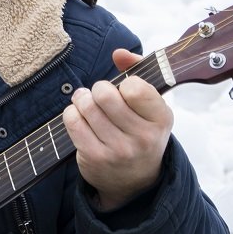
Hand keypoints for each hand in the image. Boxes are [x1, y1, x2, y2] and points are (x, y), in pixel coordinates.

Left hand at [62, 49, 172, 210]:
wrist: (135, 181)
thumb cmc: (141, 131)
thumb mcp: (151, 106)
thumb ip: (139, 71)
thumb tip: (119, 53)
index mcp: (161, 119)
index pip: (135, 87)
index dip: (124, 83)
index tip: (124, 91)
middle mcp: (142, 137)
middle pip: (105, 94)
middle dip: (98, 88)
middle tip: (99, 93)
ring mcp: (118, 150)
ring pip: (86, 106)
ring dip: (82, 99)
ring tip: (86, 101)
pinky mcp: (94, 158)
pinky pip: (73, 122)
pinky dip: (71, 113)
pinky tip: (79, 116)